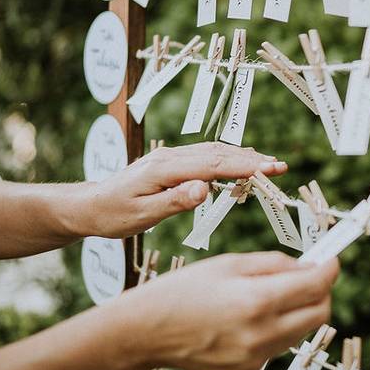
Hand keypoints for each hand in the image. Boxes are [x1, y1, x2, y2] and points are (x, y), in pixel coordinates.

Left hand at [76, 142, 286, 238]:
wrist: (89, 205)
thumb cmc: (112, 215)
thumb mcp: (141, 216)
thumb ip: (174, 202)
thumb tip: (204, 188)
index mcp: (165, 169)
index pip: (213, 165)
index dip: (243, 166)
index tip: (270, 170)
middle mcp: (170, 157)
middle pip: (218, 154)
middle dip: (251, 160)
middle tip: (280, 167)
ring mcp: (170, 158)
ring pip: (213, 153)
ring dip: (242, 158)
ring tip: (269, 165)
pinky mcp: (171, 163)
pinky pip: (205, 157)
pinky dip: (228, 159)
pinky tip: (240, 163)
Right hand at [120, 252, 339, 369]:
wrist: (146, 332)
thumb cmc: (184, 289)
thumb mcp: (230, 263)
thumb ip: (275, 264)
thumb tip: (311, 268)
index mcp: (256, 301)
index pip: (316, 286)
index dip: (330, 269)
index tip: (332, 260)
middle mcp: (261, 335)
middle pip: (319, 314)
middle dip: (320, 292)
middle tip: (307, 277)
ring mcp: (255, 359)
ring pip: (299, 332)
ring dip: (296, 311)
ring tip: (265, 297)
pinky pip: (275, 348)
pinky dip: (272, 331)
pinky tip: (242, 322)